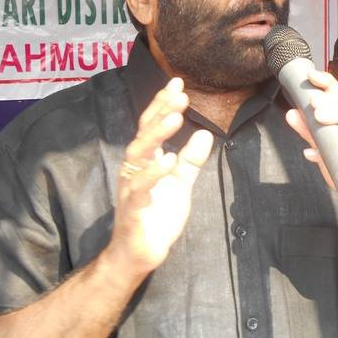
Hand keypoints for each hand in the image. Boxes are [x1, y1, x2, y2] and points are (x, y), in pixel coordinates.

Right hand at [106, 77, 213, 277]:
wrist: (139, 254)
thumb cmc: (156, 217)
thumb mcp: (180, 184)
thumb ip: (190, 161)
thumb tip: (206, 134)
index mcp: (146, 162)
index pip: (152, 126)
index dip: (163, 104)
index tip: (177, 82)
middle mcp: (134, 170)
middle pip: (144, 134)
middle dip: (160, 112)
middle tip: (179, 94)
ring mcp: (131, 188)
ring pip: (138, 155)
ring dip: (157, 135)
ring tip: (176, 118)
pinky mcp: (133, 209)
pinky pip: (141, 188)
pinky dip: (154, 173)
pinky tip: (169, 160)